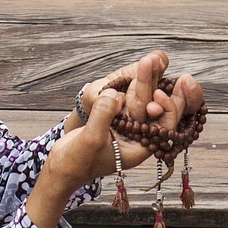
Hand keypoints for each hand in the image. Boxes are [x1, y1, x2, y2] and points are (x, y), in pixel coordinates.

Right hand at [30, 51, 203, 227]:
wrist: (60, 168)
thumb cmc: (75, 161)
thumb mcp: (89, 139)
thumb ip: (103, 117)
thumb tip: (114, 94)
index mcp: (140, 149)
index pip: (163, 127)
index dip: (166, 109)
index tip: (159, 92)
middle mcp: (138, 137)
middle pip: (157, 110)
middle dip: (161, 88)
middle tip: (167, 67)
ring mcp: (128, 127)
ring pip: (144, 101)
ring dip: (147, 81)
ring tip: (152, 59)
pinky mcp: (116, 118)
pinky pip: (130, 99)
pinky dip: (135, 84)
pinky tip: (142, 67)